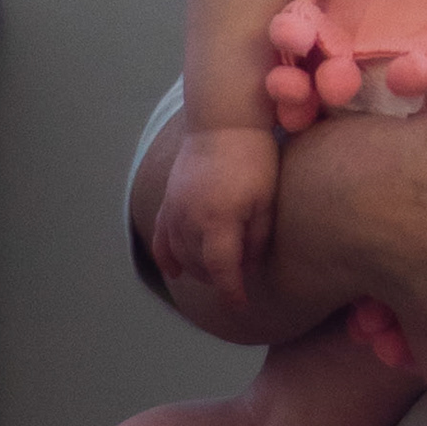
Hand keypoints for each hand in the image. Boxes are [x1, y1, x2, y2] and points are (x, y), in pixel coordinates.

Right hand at [153, 124, 281, 309]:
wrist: (223, 120)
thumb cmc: (254, 157)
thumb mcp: (265, 200)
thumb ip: (256, 238)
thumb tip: (248, 266)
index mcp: (217, 221)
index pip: (222, 270)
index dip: (231, 291)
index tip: (241, 305)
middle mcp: (189, 219)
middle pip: (199, 265)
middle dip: (218, 278)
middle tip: (239, 280)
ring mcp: (175, 209)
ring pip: (179, 254)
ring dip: (197, 269)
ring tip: (216, 273)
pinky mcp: (169, 198)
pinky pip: (161, 235)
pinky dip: (166, 255)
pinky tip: (173, 270)